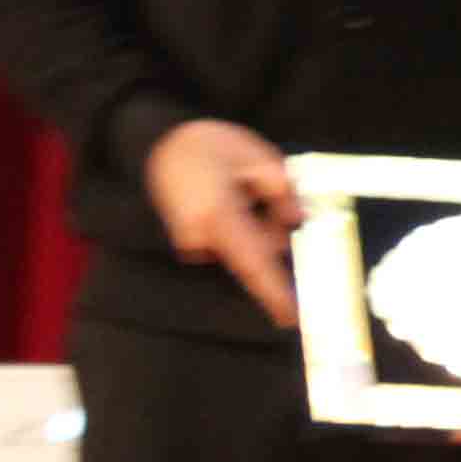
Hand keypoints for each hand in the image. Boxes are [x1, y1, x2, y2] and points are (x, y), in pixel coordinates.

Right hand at [143, 119, 301, 327]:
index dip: (273, 293)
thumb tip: (298, 220)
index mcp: (218, 215)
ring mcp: (191, 240)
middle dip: (273, 231)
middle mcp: (200, 235)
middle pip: (257, 253)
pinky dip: (242, 225)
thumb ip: (282, 193)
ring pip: (246, 247)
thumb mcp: (258, 158)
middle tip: (261, 189)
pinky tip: (231, 196)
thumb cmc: (210, 147)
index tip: (289, 317)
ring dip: (258, 225)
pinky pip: (230, 241)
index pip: (253, 264)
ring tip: (241, 185)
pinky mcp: (190, 240)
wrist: (161, 144)